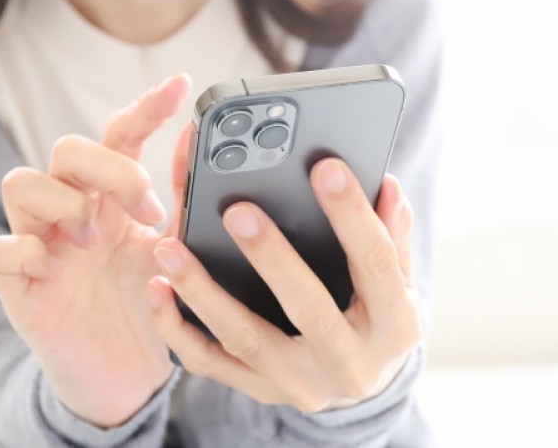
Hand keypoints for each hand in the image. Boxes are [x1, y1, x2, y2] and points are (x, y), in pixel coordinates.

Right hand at [0, 75, 189, 426]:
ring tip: (94, 239)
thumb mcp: (175, 248)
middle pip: (67, 149)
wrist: (128, 373)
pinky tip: (52, 267)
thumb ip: (183, 197)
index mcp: (112, 199)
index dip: (146, 107)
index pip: (120, 136)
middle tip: (147, 207)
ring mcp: (40, 244)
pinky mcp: (16, 285)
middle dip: (110, 167)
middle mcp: (73, 212)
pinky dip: (21, 250)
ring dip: (65, 202)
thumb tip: (194, 138)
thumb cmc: (147, 303)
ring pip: (20, 182)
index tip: (181, 84)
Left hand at [149, 158, 421, 412]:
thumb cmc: (380, 320)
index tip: (325, 167)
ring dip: (204, 291)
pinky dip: (179, 329)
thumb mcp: (400, 280)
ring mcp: (300, 382)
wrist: (364, 388)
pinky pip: (211, 364)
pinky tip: (157, 290)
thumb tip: (386, 185)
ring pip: (246, 338)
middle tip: (237, 209)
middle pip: (308, 308)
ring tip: (171, 247)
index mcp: (394, 326)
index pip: (375, 264)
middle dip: (271, 257)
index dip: (351, 215)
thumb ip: (392, 235)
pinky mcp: (261, 390)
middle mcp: (348, 363)